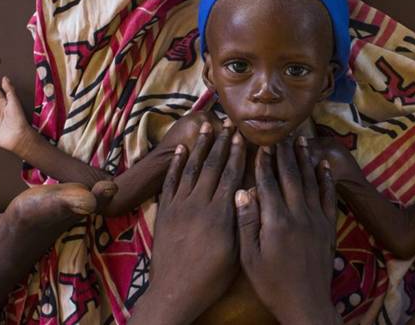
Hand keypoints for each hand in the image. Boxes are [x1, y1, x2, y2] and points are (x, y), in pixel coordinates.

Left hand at [131, 120, 245, 324]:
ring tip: (207, 127)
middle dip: (222, 143)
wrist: (175, 291)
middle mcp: (199, 203)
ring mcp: (179, 205)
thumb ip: (242, 220)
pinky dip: (177, 163)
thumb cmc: (211, 277)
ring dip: (201, 146)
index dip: (237, 154)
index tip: (242, 137)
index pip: (231, 175)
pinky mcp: (165, 211)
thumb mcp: (236, 252)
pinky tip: (183, 149)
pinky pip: (171, 181)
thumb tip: (249, 192)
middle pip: (213, 166)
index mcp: (220, 213)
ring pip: (192, 168)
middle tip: (228, 124)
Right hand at [235, 136, 340, 324]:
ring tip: (301, 139)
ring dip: (304, 159)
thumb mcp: (250, 258)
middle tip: (280, 134)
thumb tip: (241, 191)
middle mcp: (298, 214)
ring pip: (310, 181)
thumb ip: (246, 223)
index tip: (259, 144)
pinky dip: (325, 178)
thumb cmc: (272, 284)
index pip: (267, 183)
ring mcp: (316, 219)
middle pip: (290, 176)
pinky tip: (323, 165)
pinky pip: (328, 196)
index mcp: (276, 221)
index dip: (262, 162)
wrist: (306, 304)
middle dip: (283, 153)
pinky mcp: (328, 227)